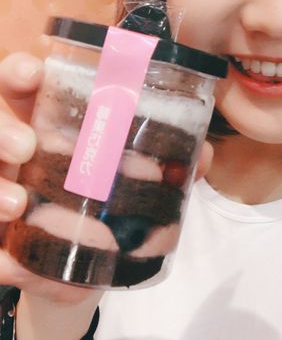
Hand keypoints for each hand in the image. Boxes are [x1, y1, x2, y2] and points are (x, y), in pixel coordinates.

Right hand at [0, 51, 213, 304]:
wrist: (91, 267)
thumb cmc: (113, 203)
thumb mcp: (139, 177)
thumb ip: (169, 162)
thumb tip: (203, 154)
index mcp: (52, 125)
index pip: (26, 87)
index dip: (21, 72)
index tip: (34, 72)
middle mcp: (21, 155)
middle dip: (2, 130)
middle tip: (28, 147)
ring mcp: (6, 194)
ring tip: (18, 204)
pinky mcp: (4, 243)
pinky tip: (12, 265)